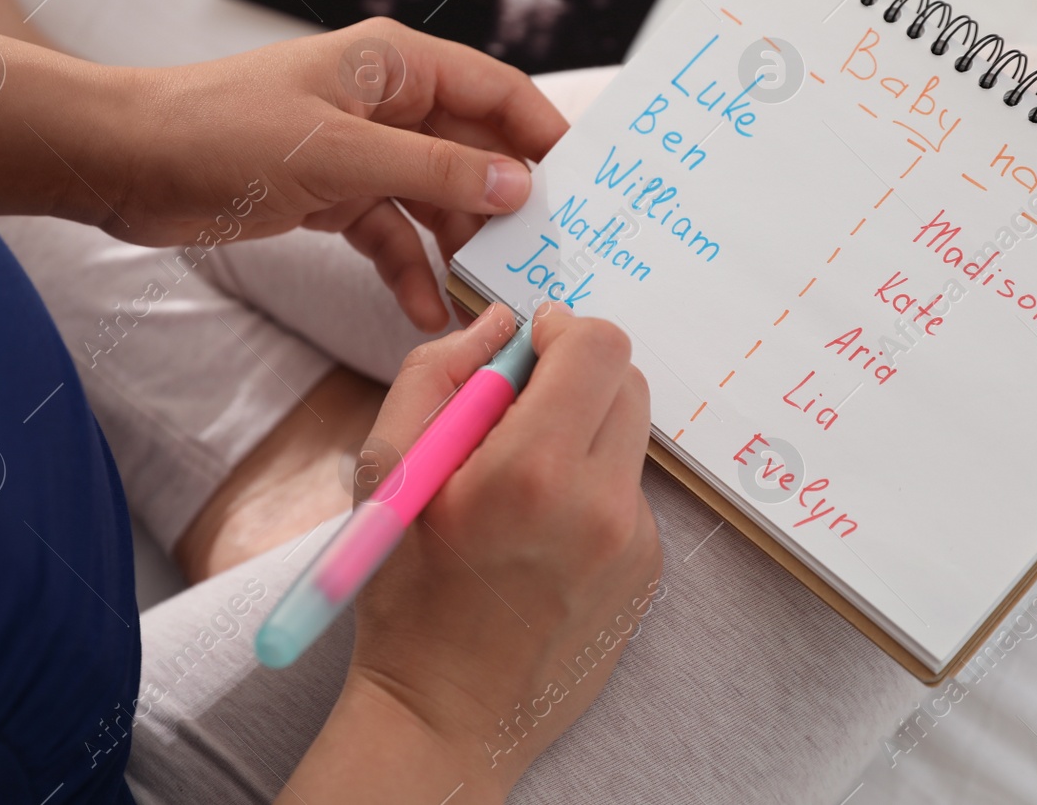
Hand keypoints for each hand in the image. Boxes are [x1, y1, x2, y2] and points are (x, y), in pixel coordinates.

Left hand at [0, 0, 566, 333]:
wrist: (124, 162)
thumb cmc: (224, 133)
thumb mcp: (343, 155)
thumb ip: (437, 170)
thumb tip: (522, 182)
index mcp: (397, 67)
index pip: (498, 92)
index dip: (545, 136)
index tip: (590, 189)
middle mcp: (389, 104)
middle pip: (473, 152)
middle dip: (507, 205)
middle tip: (550, 260)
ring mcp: (361, 153)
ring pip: (436, 200)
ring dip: (459, 247)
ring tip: (492, 298)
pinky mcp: (332, 197)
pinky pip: (391, 234)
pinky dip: (409, 269)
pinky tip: (426, 313)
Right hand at [281, 303, 661, 802]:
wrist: (446, 713)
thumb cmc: (403, 593)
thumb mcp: (387, 470)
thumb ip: (438, 373)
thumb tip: (499, 322)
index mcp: (534, 470)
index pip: (598, 346)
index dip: (561, 331)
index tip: (528, 347)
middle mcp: (602, 504)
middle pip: (627, 380)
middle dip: (575, 376)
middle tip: (516, 414)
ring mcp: (635, 542)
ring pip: (628, 436)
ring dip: (582, 434)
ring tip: (521, 489)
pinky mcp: (649, 571)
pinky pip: (629, 492)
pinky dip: (591, 488)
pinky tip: (542, 535)